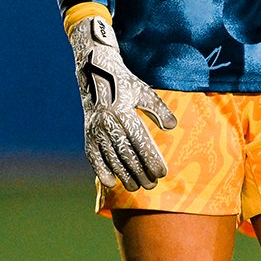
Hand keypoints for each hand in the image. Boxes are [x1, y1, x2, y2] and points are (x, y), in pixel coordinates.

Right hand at [69, 16, 176, 190]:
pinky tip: (110, 182)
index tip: (162, 173)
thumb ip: (158, 108)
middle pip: (126, 154)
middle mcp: (107, 122)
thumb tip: (172, 126)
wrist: (95, 73)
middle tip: (153, 185)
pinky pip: (93, 156)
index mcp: (123, 112)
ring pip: (111, 158)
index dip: (151, 159)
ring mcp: (95, 130)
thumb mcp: (143, 91)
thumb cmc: (125, 84)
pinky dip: (100, 170)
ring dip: (124, 175)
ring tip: (137, 187)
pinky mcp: (88, 134)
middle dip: (140, 172)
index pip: (140, 141)